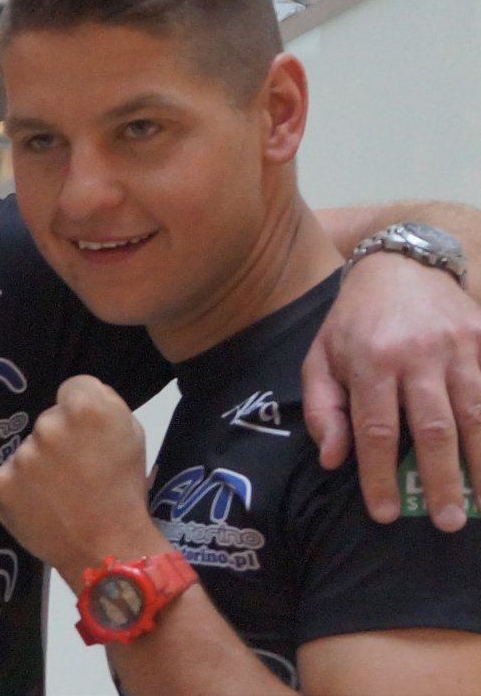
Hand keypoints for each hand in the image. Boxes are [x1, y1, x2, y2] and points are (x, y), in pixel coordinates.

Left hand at [0, 375, 165, 588]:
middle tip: (77, 470)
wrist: (107, 550)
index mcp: (89, 410)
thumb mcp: (133, 437)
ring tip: (61, 493)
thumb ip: (105, 406)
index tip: (88, 432)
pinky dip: (22, 489)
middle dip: (60, 438)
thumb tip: (77, 398)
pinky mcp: (1, 484)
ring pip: (28, 450)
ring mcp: (21, 456)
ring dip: (39, 465)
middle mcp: (50, 426)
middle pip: (49, 420)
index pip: (74, 387)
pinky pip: (10, 476)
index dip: (83, 409)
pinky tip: (42, 506)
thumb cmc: (125, 493)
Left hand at [302, 254, 480, 531]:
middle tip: (446, 522)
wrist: (400, 265)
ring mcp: (458, 346)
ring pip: (477, 413)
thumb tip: (334, 460)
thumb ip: (325, 409)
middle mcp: (417, 354)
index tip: (385, 514)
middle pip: (433, 428)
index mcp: (370, 360)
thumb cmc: (355, 321)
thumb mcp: (321, 356)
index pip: (376, 430)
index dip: (379, 475)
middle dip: (441, 479)